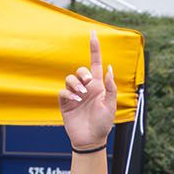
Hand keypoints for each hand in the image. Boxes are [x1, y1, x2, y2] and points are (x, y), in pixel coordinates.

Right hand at [58, 32, 115, 152]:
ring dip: (75, 84)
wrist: (91, 140)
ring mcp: (75, 95)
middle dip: (82, 74)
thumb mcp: (111, 105)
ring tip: (81, 95)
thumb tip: (109, 69)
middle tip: (88, 85)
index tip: (93, 33)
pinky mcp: (65, 104)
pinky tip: (75, 101)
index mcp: (98, 86)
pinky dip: (68, 94)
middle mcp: (86, 88)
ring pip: (69, 79)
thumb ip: (111, 87)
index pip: (95, 63)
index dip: (94, 48)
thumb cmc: (103, 124)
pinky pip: (63, 92)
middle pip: (80, 70)